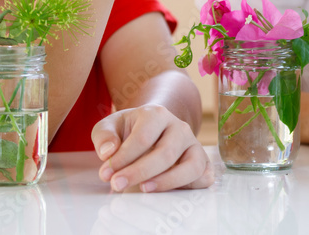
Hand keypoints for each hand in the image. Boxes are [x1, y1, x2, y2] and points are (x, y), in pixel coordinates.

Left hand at [91, 104, 212, 192]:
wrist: (153, 128)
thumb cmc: (130, 130)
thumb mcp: (110, 126)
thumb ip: (104, 136)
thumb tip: (108, 153)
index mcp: (157, 115)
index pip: (143, 138)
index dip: (123, 158)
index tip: (106, 173)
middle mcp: (180, 128)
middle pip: (165, 153)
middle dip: (139, 172)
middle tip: (117, 184)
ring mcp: (194, 145)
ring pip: (191, 166)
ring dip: (167, 182)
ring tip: (144, 189)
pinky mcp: (202, 161)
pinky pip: (204, 176)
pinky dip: (192, 187)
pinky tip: (170, 193)